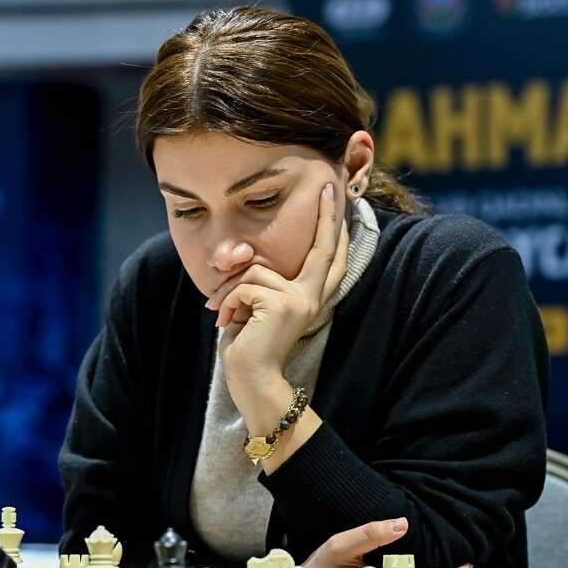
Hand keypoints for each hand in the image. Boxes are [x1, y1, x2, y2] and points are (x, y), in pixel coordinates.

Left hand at [209, 183, 349, 395]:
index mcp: (308, 298)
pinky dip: (228, 304)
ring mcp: (299, 300)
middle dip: (326, 215)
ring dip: (231, 293)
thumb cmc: (249, 347)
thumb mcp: (255, 307)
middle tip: (329, 186)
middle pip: (323, 248)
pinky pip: (243, 287)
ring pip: (255, 271)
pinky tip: (229, 323)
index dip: (335, 232)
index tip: (340, 204)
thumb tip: (245, 258)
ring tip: (227, 317)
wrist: (252, 381)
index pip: (328, 260)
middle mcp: (310, 297)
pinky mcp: (281, 305)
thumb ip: (259, 283)